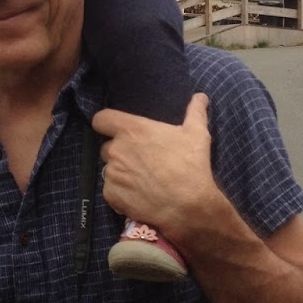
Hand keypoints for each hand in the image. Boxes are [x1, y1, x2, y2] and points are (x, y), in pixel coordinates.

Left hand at [92, 94, 218, 244]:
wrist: (189, 206)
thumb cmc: (191, 165)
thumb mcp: (197, 134)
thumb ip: (195, 112)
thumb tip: (201, 96)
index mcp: (131, 130)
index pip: (101, 119)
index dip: (107, 124)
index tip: (117, 131)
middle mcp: (116, 150)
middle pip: (108, 147)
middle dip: (121, 152)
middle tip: (142, 161)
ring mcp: (111, 174)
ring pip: (110, 170)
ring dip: (122, 173)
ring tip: (143, 181)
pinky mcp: (111, 195)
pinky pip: (111, 191)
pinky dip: (122, 193)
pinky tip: (140, 196)